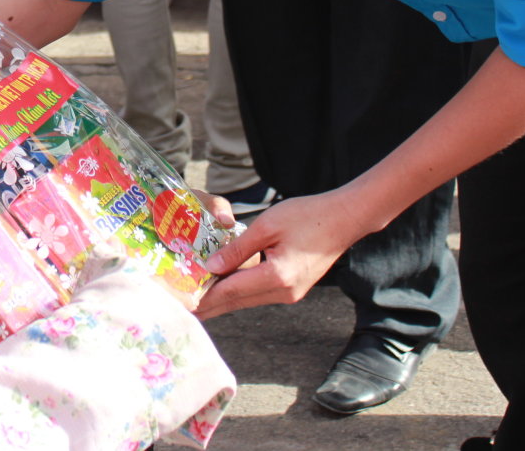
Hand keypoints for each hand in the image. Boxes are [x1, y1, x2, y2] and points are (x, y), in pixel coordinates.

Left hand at [195, 190, 360, 318]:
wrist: (345, 219)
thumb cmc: (307, 216)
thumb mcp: (267, 225)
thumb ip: (237, 248)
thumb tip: (210, 267)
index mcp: (277, 276)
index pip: (230, 291)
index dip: (203, 297)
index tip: (180, 303)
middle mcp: (284, 292)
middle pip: (236, 302)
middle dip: (208, 305)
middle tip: (180, 309)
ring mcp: (290, 293)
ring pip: (247, 299)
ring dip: (222, 299)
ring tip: (195, 299)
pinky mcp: (293, 288)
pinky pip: (258, 293)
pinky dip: (238, 291)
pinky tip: (222, 287)